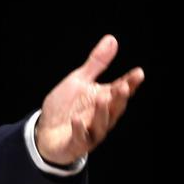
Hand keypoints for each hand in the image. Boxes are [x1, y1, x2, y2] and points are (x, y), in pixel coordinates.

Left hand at [35, 35, 143, 165]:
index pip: (120, 90)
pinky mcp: (76, 144)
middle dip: (119, 98)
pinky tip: (77, 120)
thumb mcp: (78, 80)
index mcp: (104, 99)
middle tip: (123, 86)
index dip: (130, 83)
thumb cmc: (66, 106)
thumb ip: (96, 63)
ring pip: (101, 124)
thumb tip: (112, 39)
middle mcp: (101, 116)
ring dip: (102, 112)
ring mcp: (90, 132)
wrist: (45, 132)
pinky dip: (79, 129)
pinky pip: (79, 138)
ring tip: (102, 98)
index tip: (138, 73)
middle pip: (114, 108)